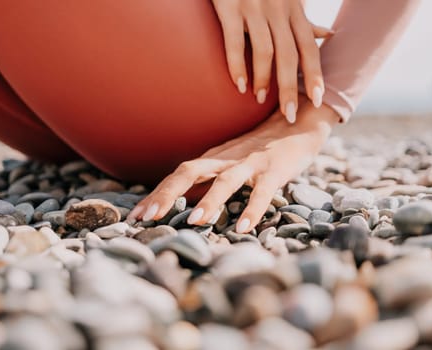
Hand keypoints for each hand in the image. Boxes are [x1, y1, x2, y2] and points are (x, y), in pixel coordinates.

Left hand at [127, 96, 339, 232]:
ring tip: (194, 222)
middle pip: (190, 171)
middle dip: (166, 194)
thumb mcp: (229, 162)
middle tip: (147, 218)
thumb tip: (181, 201)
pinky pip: (263, 191)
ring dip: (209, 200)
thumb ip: (208, 179)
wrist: (298, 121)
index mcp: (213, 159)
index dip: (156, 193)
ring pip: (226, 180)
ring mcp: (251, 163)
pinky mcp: (275, 170)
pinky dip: (253, 209)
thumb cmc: (260, 149)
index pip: (178, 174)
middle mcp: (226, 158)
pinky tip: (243, 228)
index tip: (133, 216)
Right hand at [211, 0, 332, 122]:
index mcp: (294, 11)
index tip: (317, 100)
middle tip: (289, 114)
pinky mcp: (230, 7)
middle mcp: (278, 11)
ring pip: (264, 50)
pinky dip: (236, 64)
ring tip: (260, 99)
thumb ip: (305, 20)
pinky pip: (234, 40)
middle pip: (289, 55)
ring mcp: (254, 8)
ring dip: (263, 78)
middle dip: (291, 87)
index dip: (315, 74)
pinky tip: (238, 84)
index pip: (309, 48)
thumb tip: (329, 35)